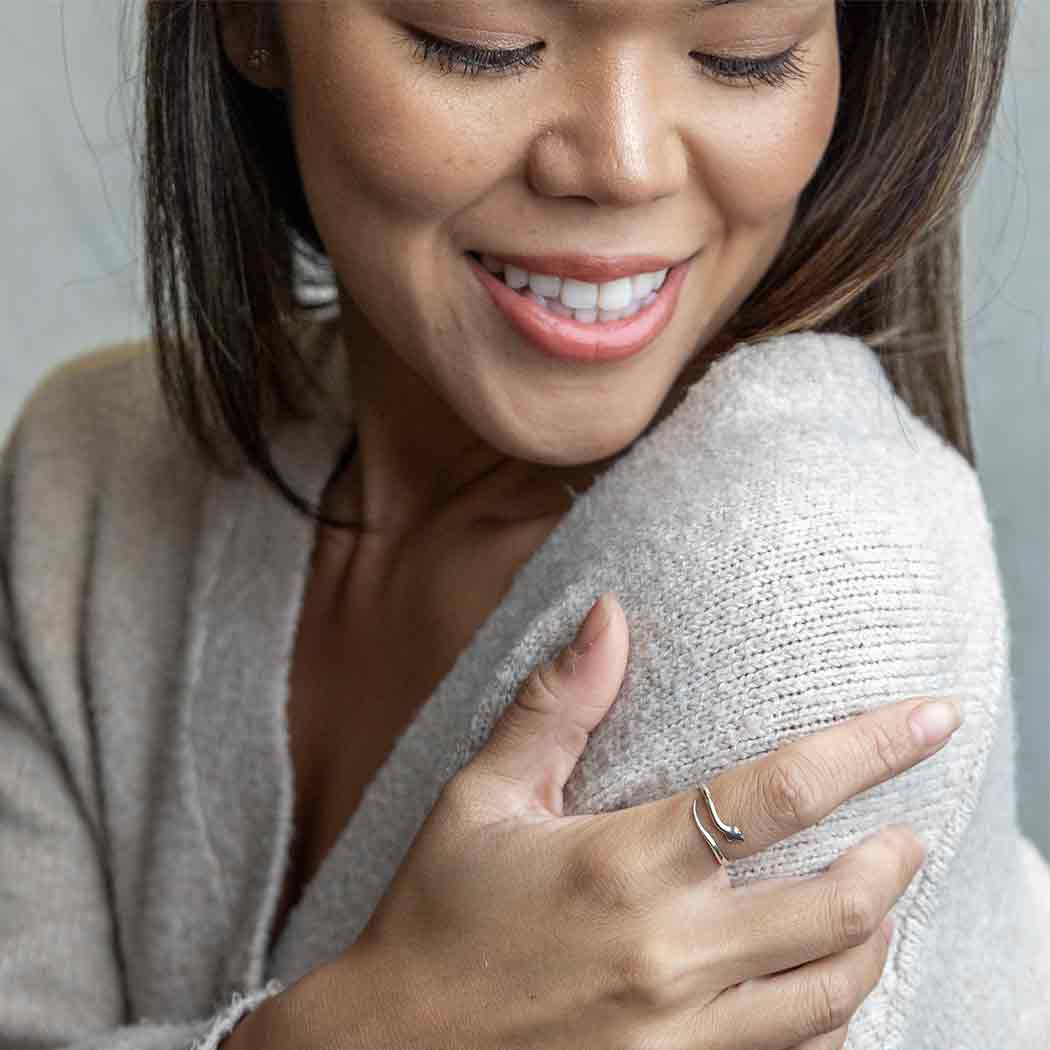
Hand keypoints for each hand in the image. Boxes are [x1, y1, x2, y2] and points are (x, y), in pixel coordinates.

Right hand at [280, 592, 959, 1049]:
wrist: (394, 1049)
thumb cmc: (439, 910)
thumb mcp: (483, 796)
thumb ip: (556, 704)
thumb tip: (610, 612)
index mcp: (625, 865)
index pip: (782, 790)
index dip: (870, 745)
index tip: (931, 717)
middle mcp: (670, 954)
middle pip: (840, 903)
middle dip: (895, 856)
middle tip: (912, 826)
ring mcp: (682, 1034)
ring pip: (835, 990)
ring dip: (876, 934)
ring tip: (880, 895)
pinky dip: (830, 1009)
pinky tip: (823, 977)